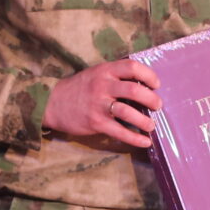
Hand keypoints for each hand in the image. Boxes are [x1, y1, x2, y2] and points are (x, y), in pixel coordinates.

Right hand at [44, 59, 161, 147]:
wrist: (52, 103)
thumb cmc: (79, 88)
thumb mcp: (96, 74)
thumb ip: (116, 76)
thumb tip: (143, 85)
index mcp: (105, 71)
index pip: (132, 67)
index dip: (148, 75)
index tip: (156, 85)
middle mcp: (103, 85)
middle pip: (134, 90)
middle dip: (151, 99)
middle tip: (157, 106)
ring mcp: (99, 104)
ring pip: (128, 112)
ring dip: (144, 121)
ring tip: (151, 125)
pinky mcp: (96, 122)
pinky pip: (120, 132)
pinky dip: (135, 138)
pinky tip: (145, 141)